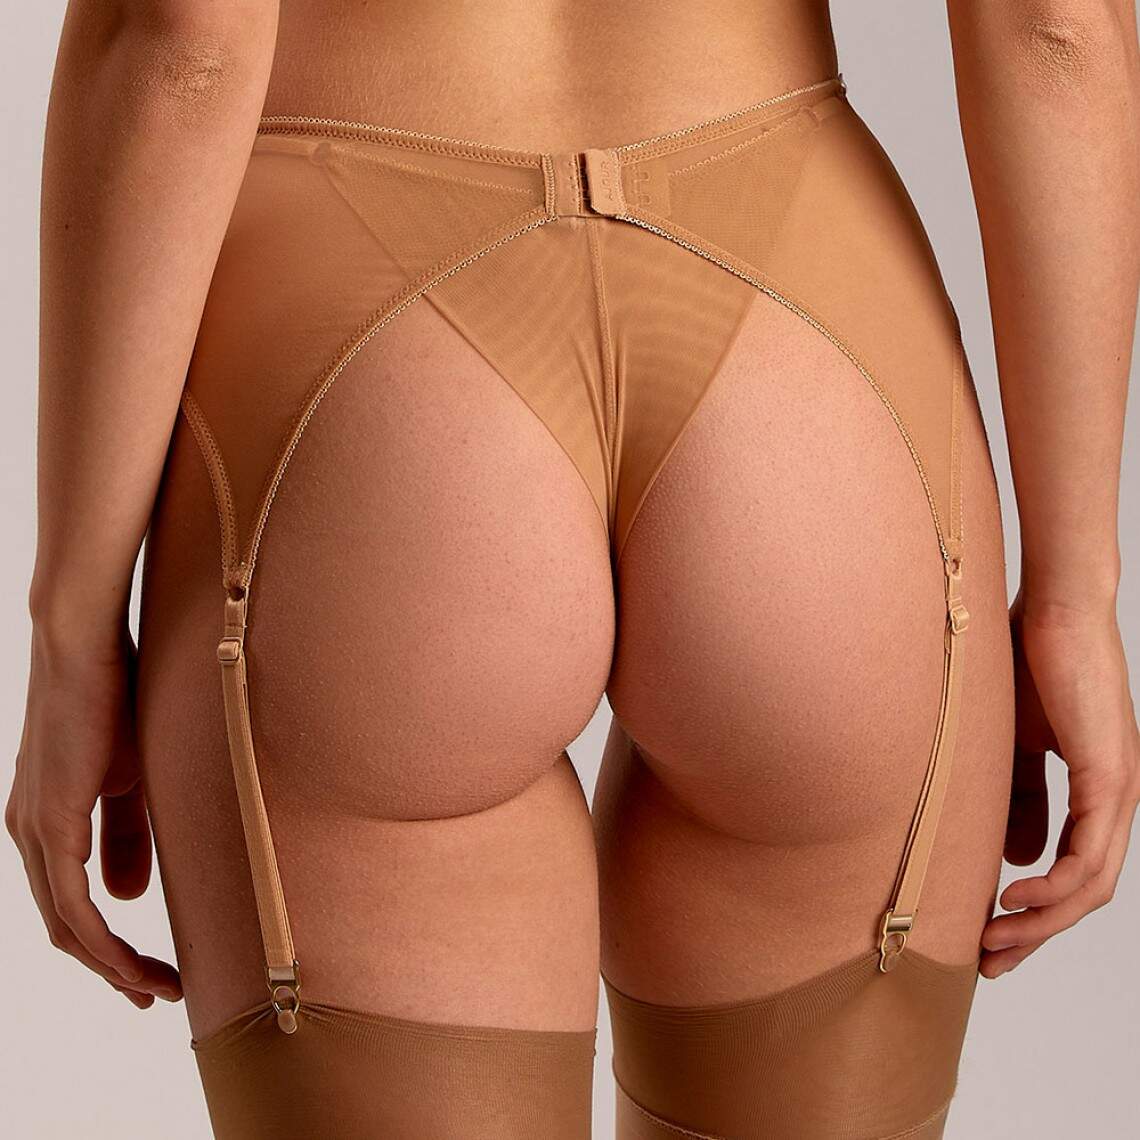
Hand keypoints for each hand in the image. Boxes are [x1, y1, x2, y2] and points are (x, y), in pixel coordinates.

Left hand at [6, 625, 180, 1007]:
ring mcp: (34, 830)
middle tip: (158, 993)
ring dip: (111, 964)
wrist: (84, 643)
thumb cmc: (112, 698)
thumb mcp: (129, 777)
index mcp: (45, 823)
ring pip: (65, 926)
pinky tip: (130, 957)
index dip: (108, 948)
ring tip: (157, 986)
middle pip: (64, 929)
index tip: (151, 972)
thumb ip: (124, 836)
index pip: (70, 906)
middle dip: (112, 969)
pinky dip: (101, 940)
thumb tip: (124, 898)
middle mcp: (29, 834)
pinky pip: (69, 903)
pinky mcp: (50, 820)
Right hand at [980, 590, 1139, 977]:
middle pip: (1086, 892)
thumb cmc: (1026, 663)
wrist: (1053, 609)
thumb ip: (1021, 798)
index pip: (1075, 869)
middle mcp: (1118, 799)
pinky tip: (1014, 898)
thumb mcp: (1014, 745)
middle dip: (1036, 934)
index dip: (1036, 909)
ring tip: (995, 941)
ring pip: (1092, 886)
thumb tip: (1016, 855)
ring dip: (1042, 922)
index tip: (990, 930)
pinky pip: (1089, 856)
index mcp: (1098, 790)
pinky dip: (1054, 887)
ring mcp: (1121, 792)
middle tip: (992, 961)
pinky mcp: (1111, 779)